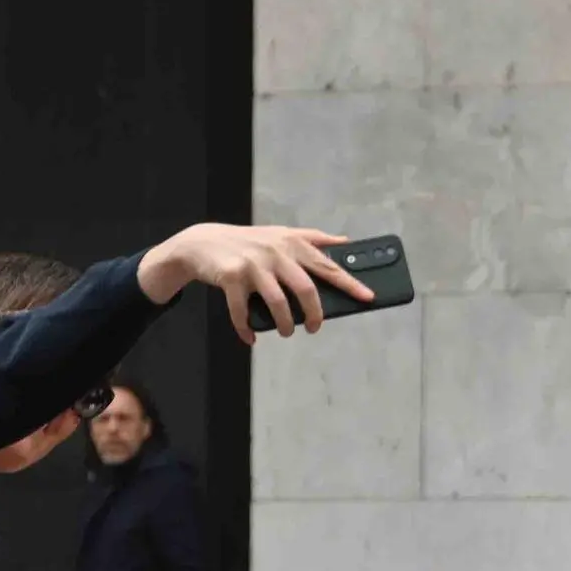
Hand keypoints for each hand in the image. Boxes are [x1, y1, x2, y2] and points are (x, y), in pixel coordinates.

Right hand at [140, 224, 369, 343]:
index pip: (327, 265)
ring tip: (285, 332)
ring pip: (278, 304)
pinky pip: (242, 313)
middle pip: (306, 289)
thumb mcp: (281, 234)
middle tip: (314, 328)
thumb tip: (345, 241)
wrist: (203, 242)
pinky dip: (247, 329)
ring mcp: (253, 266)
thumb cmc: (249, 242)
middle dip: (314, 315)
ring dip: (284, 325)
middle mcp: (275, 253)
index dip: (349, 283)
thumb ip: (313, 238)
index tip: (367, 297)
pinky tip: (251, 337)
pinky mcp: (231, 278)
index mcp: (292, 243)